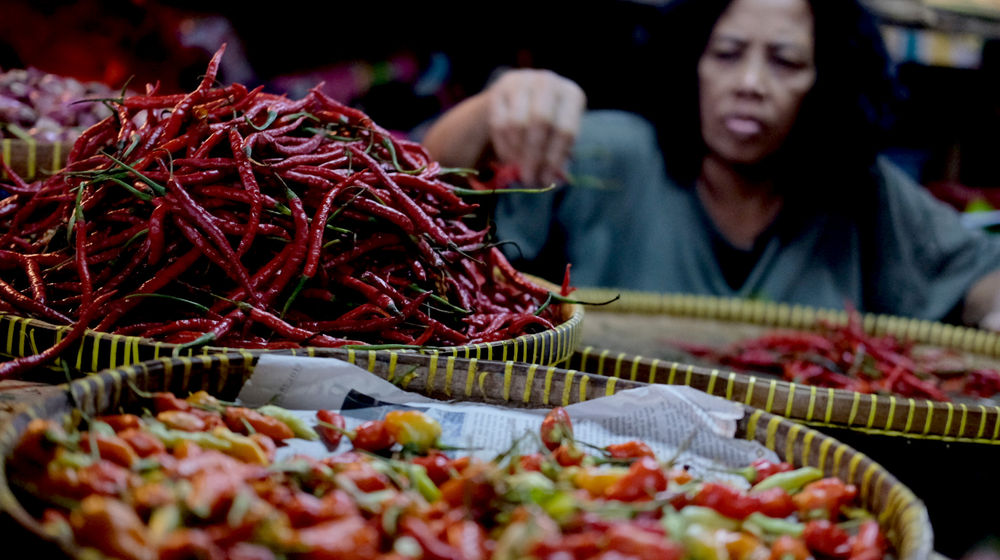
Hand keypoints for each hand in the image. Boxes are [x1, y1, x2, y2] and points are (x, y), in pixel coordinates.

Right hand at [485, 69, 585, 187]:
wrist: (520, 98)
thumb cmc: (547, 123)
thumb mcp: (558, 135)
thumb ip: (557, 156)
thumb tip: (551, 180)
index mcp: (571, 95)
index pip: (565, 130)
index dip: (555, 158)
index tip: (546, 180)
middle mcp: (549, 82)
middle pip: (540, 122)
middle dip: (533, 156)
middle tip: (528, 178)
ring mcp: (523, 82)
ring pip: (517, 123)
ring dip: (517, 152)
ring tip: (519, 168)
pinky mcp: (500, 89)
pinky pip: (499, 123)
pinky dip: (503, 146)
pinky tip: (508, 158)